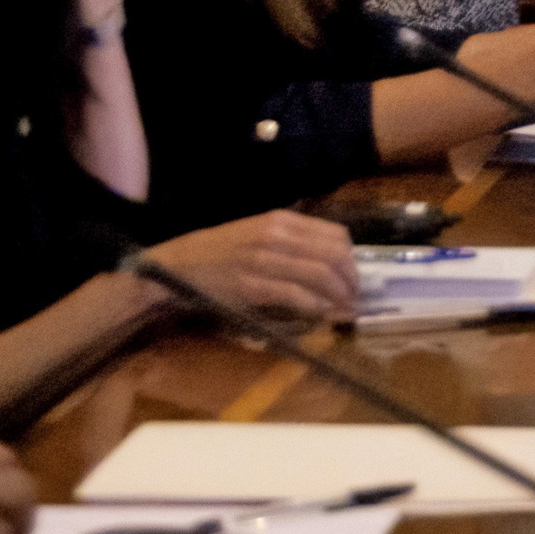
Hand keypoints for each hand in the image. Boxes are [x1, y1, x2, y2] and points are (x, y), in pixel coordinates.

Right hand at [138, 210, 361, 322]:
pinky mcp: (250, 285)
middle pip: (332, 255)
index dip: (352, 259)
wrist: (178, 263)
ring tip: (344, 310)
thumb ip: (292, 241)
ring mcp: (262, 260)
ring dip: (337, 295)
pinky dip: (314, 305)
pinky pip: (293, 294)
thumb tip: (330, 262)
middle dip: (350, 280)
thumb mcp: (258, 232)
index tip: (355, 278)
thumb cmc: (220, 250)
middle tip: (355, 299)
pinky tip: (321, 313)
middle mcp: (275, 235)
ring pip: (318, 274)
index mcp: (280, 220)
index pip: (335, 235)